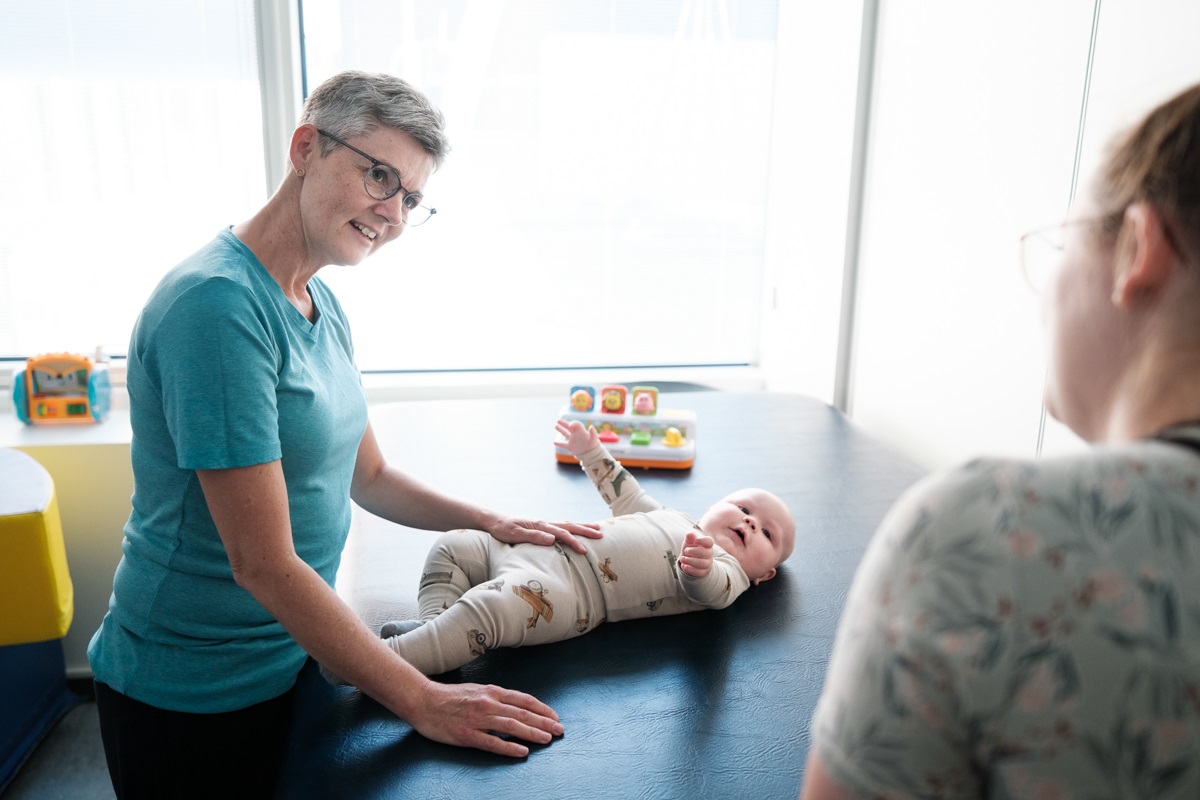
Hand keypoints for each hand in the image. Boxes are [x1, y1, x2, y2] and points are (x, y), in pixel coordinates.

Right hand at [406, 680, 564, 757]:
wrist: (423, 700)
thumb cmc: (449, 697)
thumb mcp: (477, 690)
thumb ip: (495, 698)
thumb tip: (515, 706)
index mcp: (491, 692)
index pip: (523, 700)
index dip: (542, 708)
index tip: (555, 716)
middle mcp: (488, 703)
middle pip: (522, 713)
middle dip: (543, 722)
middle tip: (559, 730)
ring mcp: (478, 719)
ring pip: (511, 726)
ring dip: (532, 733)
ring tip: (547, 739)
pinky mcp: (467, 735)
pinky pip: (492, 742)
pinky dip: (509, 747)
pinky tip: (522, 752)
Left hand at [487, 515, 602, 553]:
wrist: (494, 520)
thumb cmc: (502, 529)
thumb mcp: (515, 534)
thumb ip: (533, 536)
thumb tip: (553, 539)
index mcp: (540, 525)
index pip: (562, 533)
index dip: (574, 542)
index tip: (584, 551)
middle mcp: (545, 522)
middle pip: (569, 525)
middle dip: (586, 530)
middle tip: (601, 534)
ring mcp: (544, 524)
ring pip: (567, 524)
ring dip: (582, 526)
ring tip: (596, 528)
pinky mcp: (541, 526)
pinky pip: (562, 526)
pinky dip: (572, 526)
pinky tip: (576, 529)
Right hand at [554, 418, 599, 457]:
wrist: (592, 454)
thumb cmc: (594, 446)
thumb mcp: (594, 439)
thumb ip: (593, 433)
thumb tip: (591, 426)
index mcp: (581, 431)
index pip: (576, 424)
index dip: (573, 423)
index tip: (570, 425)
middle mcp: (576, 434)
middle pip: (569, 427)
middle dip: (564, 423)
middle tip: (558, 420)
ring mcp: (573, 440)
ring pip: (565, 434)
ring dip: (560, 430)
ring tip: (556, 426)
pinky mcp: (570, 447)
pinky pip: (563, 445)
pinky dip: (559, 444)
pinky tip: (554, 442)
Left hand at [678, 530, 713, 577]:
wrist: (691, 561)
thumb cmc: (691, 549)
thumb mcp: (689, 542)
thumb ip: (689, 537)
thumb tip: (690, 534)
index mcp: (707, 545)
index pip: (709, 542)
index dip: (703, 541)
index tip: (695, 540)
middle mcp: (709, 554)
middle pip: (706, 553)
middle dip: (694, 551)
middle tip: (685, 550)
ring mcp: (707, 563)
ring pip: (702, 563)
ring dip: (691, 561)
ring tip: (682, 559)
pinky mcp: (703, 572)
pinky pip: (699, 572)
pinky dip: (690, 569)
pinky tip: (684, 565)